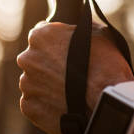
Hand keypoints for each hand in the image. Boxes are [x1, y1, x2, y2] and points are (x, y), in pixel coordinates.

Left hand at [17, 22, 133, 133]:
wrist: (106, 102)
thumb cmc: (107, 65)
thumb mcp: (98, 33)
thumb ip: (77, 29)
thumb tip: (76, 27)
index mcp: (41, 36)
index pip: (42, 36)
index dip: (56, 44)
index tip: (66, 54)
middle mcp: (28, 58)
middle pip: (35, 60)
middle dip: (49, 65)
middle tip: (68, 75)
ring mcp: (27, 84)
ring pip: (34, 82)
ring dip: (47, 86)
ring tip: (69, 94)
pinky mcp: (29, 107)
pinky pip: (35, 104)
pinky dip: (46, 105)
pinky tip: (63, 106)